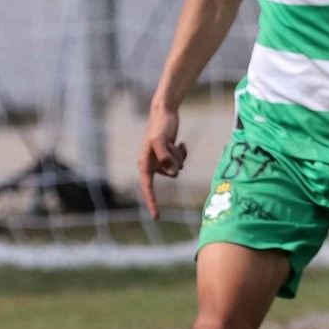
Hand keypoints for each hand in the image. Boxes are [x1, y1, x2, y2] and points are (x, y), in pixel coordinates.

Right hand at [138, 104, 186, 218]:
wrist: (165, 113)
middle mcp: (152, 164)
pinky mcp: (170, 155)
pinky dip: (183, 152)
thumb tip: (173, 174)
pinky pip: (182, 161)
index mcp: (145, 164)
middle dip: (175, 161)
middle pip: (172, 174)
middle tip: (170, 145)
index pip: (147, 187)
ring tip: (173, 142)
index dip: (152, 202)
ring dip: (179, 156)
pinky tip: (180, 142)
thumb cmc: (159, 126)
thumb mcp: (160, 140)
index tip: (157, 216)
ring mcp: (162, 161)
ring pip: (178, 168)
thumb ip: (165, 158)